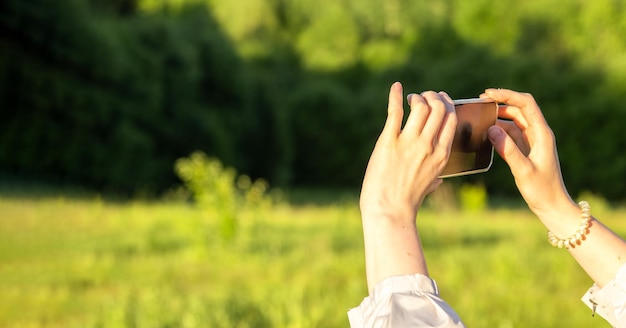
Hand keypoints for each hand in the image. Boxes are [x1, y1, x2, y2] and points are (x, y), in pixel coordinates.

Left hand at [360, 82, 456, 223]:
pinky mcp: (388, 142)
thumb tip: (438, 180)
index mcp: (442, 155)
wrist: (389, 210)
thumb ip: (436, 177)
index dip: (447, 104)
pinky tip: (396, 87)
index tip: (441, 99)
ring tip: (410, 98)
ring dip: (417, 97)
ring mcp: (409, 143)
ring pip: (421, 106)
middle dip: (433, 96)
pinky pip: (395, 112)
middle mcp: (429, 145)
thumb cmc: (407, 200)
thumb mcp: (429, 186)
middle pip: (439, 108)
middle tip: (424, 96)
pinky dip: (395, 96)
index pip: (452, 119)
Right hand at [482, 88, 575, 218]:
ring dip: (498, 117)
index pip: (526, 104)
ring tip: (480, 117)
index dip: (508, 95)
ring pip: (513, 121)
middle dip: (500, 103)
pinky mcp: (525, 150)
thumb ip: (507, 149)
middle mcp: (538, 134)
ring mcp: (532, 141)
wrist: (552, 206)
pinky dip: (498, 130)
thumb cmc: (542, 190)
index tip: (488, 94)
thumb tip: (491, 129)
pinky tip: (486, 133)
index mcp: (542, 134)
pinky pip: (510, 134)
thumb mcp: (523, 170)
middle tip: (479, 103)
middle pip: (519, 109)